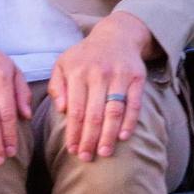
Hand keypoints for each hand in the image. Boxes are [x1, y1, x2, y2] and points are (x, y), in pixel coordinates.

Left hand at [47, 12, 153, 160]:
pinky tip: (124, 137)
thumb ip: (57, 86)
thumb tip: (61, 110)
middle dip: (90, 139)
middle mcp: (98, 73)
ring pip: (114, 111)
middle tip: (87, 157)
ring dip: (109, 135)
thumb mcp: (63, 64)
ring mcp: (119, 75)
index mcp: (78, 72)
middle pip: (94, 114)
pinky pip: (134, 104)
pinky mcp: (137, 78)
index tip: (73, 150)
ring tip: (104, 153)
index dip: (74, 132)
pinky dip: (130, 122)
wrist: (116, 35)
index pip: (76, 109)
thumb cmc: (84, 55)